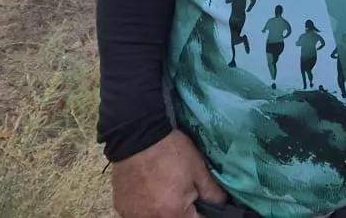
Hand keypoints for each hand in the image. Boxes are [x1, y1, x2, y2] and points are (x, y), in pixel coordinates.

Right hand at [110, 131, 225, 217]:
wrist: (137, 135)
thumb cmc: (170, 151)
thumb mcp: (199, 169)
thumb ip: (212, 193)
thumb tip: (223, 204)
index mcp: (174, 214)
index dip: (202, 212)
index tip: (200, 201)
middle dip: (182, 211)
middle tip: (182, 192)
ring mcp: (134, 215)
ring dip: (163, 210)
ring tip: (165, 190)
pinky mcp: (122, 207)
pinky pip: (139, 214)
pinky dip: (147, 207)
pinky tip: (150, 191)